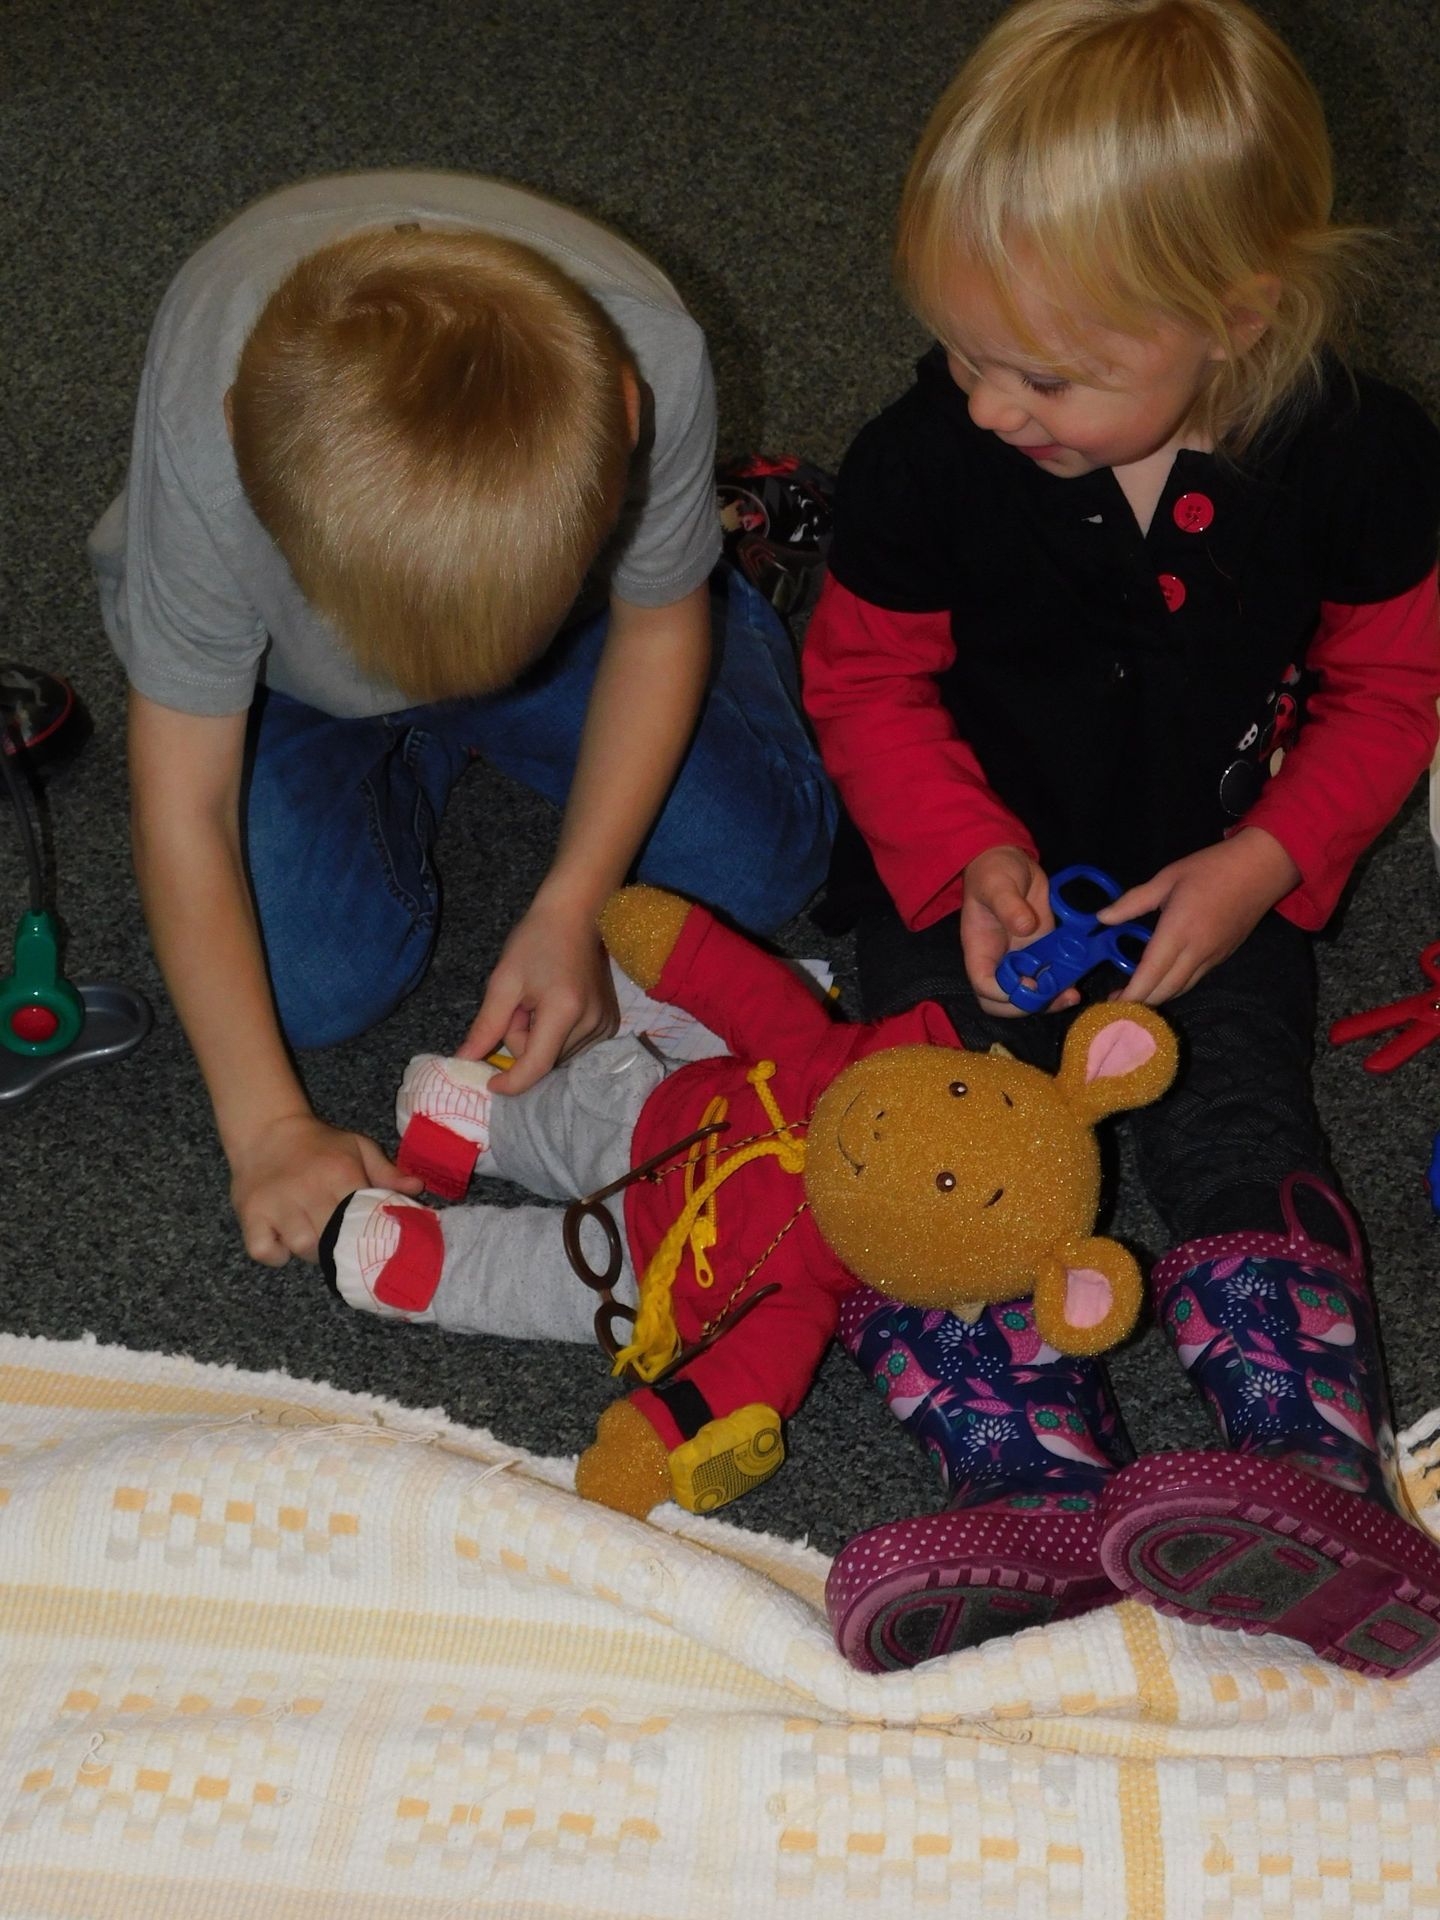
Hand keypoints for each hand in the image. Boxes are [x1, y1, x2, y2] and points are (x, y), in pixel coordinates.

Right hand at [229, 1113, 422, 1266]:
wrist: (267, 1129)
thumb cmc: (319, 1144)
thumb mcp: (356, 1147)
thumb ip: (386, 1171)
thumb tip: (417, 1189)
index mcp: (340, 1173)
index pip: (363, 1217)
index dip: (368, 1231)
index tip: (369, 1236)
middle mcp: (309, 1189)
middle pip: (333, 1239)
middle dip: (339, 1246)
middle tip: (338, 1239)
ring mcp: (277, 1203)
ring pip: (302, 1247)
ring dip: (309, 1251)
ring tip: (312, 1237)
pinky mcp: (251, 1214)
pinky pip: (265, 1251)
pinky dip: (275, 1254)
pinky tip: (282, 1239)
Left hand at [456, 896, 618, 1093]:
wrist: (577, 915)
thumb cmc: (536, 940)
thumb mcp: (504, 981)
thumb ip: (486, 1025)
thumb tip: (466, 1059)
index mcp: (564, 1010)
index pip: (537, 1065)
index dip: (512, 1082)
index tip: (490, 1084)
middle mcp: (591, 1024)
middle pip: (545, 1060)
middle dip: (524, 1041)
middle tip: (520, 1005)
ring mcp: (605, 1025)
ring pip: (557, 1056)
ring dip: (540, 1039)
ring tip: (539, 1001)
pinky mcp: (610, 1024)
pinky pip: (573, 1047)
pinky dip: (556, 1035)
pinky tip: (556, 1005)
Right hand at [960, 845, 1079, 1017]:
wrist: (1011, 862)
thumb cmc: (994, 872)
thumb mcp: (998, 884)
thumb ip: (1009, 905)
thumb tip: (1025, 927)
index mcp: (980, 950)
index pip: (985, 985)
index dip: (1004, 993)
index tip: (1028, 982)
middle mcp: (998, 961)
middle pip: (1003, 1002)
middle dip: (1027, 1005)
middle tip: (1052, 994)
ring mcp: (1020, 959)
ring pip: (1028, 996)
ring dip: (1049, 1000)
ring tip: (1071, 994)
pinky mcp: (1041, 952)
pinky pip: (1049, 979)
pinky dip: (1062, 986)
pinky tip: (1077, 982)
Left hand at [1097, 829, 1300, 1004]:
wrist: (1261, 869)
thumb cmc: (1210, 869)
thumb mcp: (1166, 879)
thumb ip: (1132, 902)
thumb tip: (1101, 917)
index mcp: (1178, 931)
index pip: (1150, 973)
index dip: (1131, 993)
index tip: (1112, 1003)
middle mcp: (1196, 951)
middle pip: (1165, 990)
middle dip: (1141, 1002)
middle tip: (1118, 1003)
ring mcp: (1212, 957)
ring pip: (1181, 989)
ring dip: (1158, 997)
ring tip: (1136, 997)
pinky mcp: (1223, 957)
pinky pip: (1194, 980)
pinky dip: (1175, 987)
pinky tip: (1161, 981)